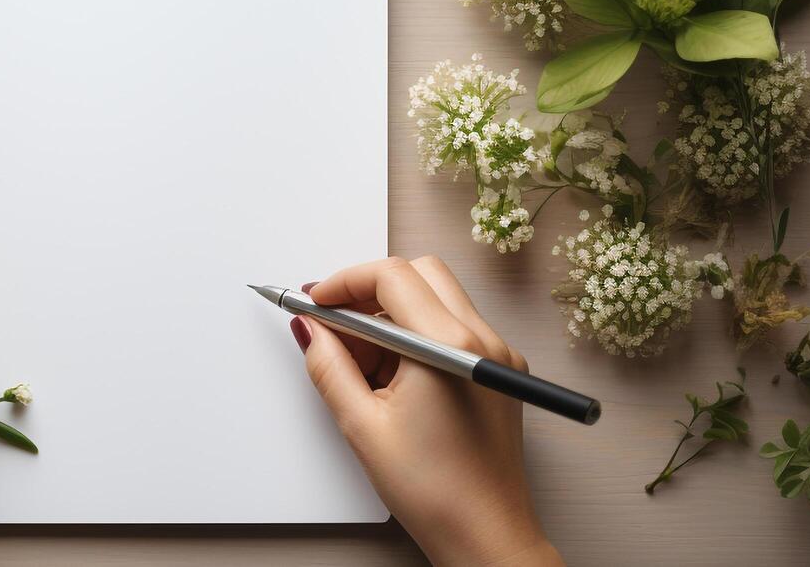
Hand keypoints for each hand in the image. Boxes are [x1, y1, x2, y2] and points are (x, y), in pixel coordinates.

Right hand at [293, 256, 560, 566]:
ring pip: (437, 298)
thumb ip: (329, 366)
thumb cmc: (436, 492)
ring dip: (393, 314)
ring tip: (362, 363)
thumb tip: (310, 328)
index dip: (344, 282)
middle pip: (420, 274)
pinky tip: (392, 377)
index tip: (315, 301)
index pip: (392, 276)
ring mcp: (498, 353)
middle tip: (335, 322)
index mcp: (450, 348)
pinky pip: (453, 327)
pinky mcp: (500, 370)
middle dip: (370, 289)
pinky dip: (417, 335)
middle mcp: (483, 340)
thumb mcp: (363, 426)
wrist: (487, 536)